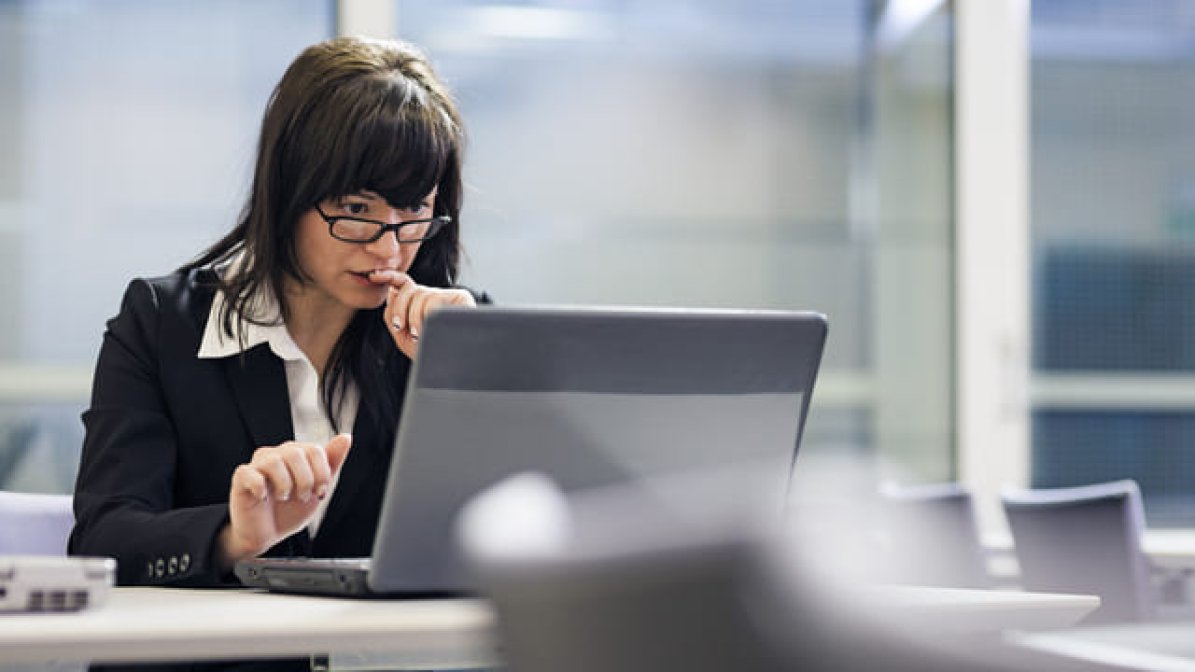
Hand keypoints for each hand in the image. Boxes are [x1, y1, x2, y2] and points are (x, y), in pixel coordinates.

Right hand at [218, 434, 351, 568]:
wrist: (267, 534)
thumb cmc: (290, 511)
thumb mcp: (318, 489)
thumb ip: (331, 463)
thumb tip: (345, 437)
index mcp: (296, 455)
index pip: (314, 449)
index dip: (321, 473)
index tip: (320, 491)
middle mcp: (277, 454)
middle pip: (296, 453)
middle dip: (305, 480)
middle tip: (302, 497)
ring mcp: (258, 465)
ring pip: (274, 461)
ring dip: (285, 485)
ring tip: (283, 497)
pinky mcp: (241, 478)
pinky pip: (249, 473)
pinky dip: (260, 488)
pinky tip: (264, 497)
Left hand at [370, 270, 475, 358]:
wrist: (451, 367)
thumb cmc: (429, 355)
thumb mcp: (403, 337)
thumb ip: (392, 315)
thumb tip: (391, 292)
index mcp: (421, 305)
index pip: (404, 283)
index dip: (389, 276)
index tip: (374, 276)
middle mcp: (435, 297)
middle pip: (409, 288)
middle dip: (400, 308)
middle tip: (401, 327)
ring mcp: (449, 297)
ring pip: (421, 295)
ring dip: (415, 317)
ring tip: (420, 335)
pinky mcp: (462, 298)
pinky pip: (435, 299)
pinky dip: (427, 316)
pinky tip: (431, 329)